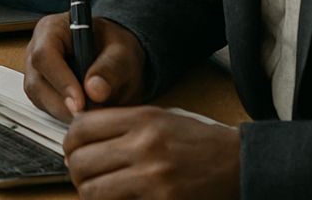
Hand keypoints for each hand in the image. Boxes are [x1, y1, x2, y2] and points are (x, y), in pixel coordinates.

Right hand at [25, 13, 145, 119]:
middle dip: (65, 103)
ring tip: (94, 111)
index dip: (61, 81)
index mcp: (52, 30)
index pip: (44, 56)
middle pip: (37, 82)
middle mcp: (36, 49)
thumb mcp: (121, 51)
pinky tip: (86, 111)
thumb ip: (110, 68)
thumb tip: (95, 91)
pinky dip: (66, 115)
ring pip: (40, 99)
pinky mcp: (40, 91)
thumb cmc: (114, 46)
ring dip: (66, 111)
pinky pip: (46, 108)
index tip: (82, 103)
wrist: (114, 55)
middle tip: (92, 114)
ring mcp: (36, 72)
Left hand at [63, 106, 239, 198]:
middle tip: (84, 177)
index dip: (69, 143)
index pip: (81, 128)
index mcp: (141, 120)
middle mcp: (144, 146)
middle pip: (81, 161)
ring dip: (90, 194)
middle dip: (76, 172)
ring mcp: (153, 178)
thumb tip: (78, 144)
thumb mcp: (160, 119)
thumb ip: (120, 125)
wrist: (241, 165)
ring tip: (99, 192)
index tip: (73, 152)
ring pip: (93, 191)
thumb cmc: (198, 143)